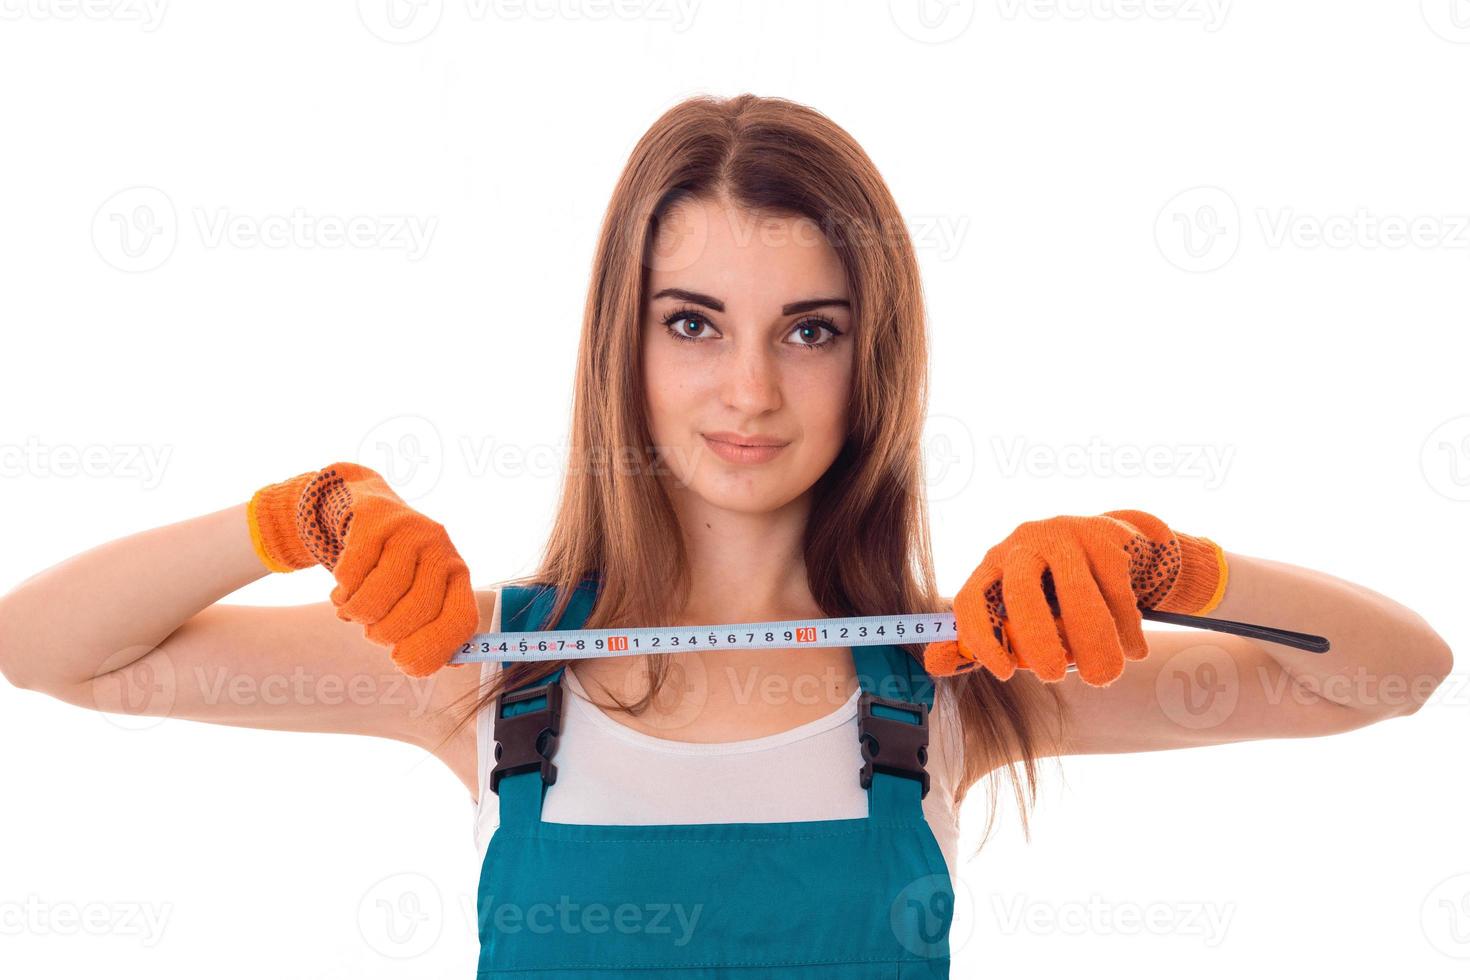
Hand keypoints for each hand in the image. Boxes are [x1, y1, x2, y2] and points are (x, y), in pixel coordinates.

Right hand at [247, 462, 479, 676]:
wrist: (367, 512)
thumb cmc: (396, 568)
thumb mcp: (421, 593)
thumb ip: (433, 630)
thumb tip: (442, 664)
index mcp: (458, 576)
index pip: (460, 621)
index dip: (433, 650)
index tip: (401, 661)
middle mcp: (442, 550)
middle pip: (417, 612)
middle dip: (384, 634)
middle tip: (372, 630)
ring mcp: (410, 532)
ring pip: (380, 595)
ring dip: (359, 613)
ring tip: (353, 609)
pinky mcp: (375, 521)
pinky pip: (351, 575)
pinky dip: (342, 591)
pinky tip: (344, 587)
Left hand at [922, 510, 1226, 685]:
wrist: (1113, 543)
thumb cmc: (1055, 588)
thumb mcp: (1016, 607)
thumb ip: (981, 637)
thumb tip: (932, 666)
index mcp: (992, 565)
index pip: (970, 599)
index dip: (980, 639)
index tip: (1004, 674)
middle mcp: (1022, 544)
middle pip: (1021, 591)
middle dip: (1038, 640)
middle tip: (1054, 677)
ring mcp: (1063, 535)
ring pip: (1076, 594)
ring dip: (1094, 642)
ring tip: (1106, 675)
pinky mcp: (1103, 536)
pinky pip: (1115, 589)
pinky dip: (1127, 627)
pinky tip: (1133, 649)